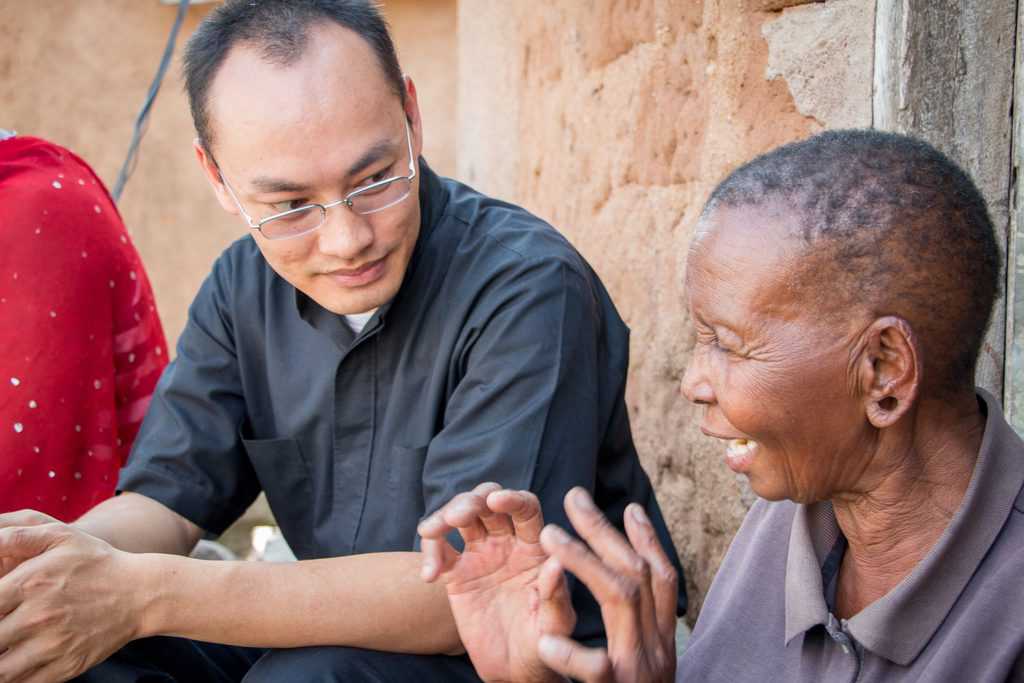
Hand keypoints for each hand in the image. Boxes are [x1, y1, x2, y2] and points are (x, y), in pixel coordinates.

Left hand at [0, 510, 144, 681]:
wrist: (142, 594)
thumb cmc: (96, 563)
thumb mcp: (61, 536)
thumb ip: (16, 535)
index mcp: (30, 584)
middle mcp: (37, 618)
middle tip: (2, 624)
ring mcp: (51, 646)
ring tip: (5, 643)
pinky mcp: (64, 668)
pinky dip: (10, 678)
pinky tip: (13, 661)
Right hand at [419, 483, 574, 682]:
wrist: (512, 671)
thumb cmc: (543, 648)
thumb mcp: (554, 626)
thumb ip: (555, 597)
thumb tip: (554, 564)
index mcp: (535, 548)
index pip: (526, 509)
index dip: (512, 499)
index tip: (496, 501)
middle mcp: (508, 543)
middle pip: (488, 502)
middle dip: (472, 500)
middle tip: (459, 516)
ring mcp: (480, 555)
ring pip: (461, 516)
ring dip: (445, 514)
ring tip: (433, 531)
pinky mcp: (456, 573)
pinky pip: (439, 549)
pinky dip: (429, 551)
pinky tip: (429, 576)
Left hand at [535, 488, 677, 682]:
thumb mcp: (645, 664)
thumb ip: (639, 628)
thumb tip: (632, 582)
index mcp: (662, 640)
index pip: (662, 580)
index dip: (648, 542)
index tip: (630, 507)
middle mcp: (657, 648)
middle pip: (637, 574)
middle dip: (604, 531)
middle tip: (574, 496)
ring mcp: (640, 668)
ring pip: (620, 598)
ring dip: (584, 561)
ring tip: (549, 535)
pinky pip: (596, 667)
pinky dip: (571, 652)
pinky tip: (546, 638)